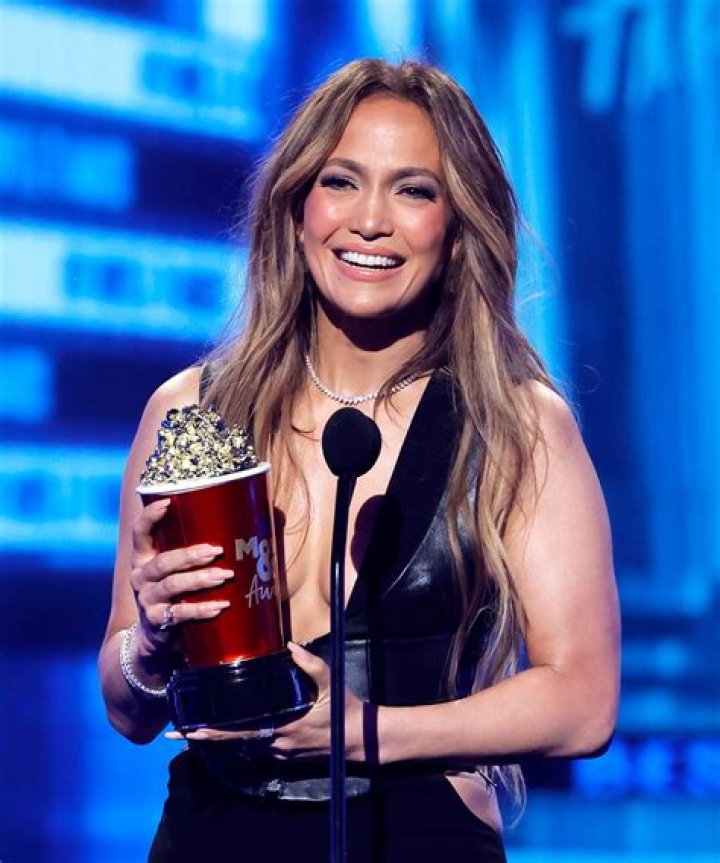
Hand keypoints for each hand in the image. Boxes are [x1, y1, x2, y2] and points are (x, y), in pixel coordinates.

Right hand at [130, 498, 232, 657]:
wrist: (157, 638)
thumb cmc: (177, 592)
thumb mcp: (177, 570)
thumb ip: (196, 548)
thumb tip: (247, 518)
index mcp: (143, 557)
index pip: (140, 532)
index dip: (150, 516)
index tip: (168, 502)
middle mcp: (140, 576)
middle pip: (163, 561)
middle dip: (190, 555)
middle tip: (217, 551)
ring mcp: (146, 600)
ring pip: (172, 585)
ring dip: (199, 579)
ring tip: (224, 576)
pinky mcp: (156, 622)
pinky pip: (179, 614)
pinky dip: (201, 609)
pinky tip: (220, 606)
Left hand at [166, 642, 366, 760]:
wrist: (359, 739)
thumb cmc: (344, 709)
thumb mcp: (330, 682)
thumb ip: (310, 664)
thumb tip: (290, 646)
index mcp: (282, 728)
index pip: (239, 734)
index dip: (213, 733)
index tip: (189, 731)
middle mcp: (276, 746)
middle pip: (235, 743)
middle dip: (207, 736)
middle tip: (178, 733)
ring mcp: (281, 754)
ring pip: (246, 745)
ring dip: (225, 737)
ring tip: (200, 726)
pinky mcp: (286, 756)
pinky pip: (260, 747)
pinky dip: (245, 738)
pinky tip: (235, 727)